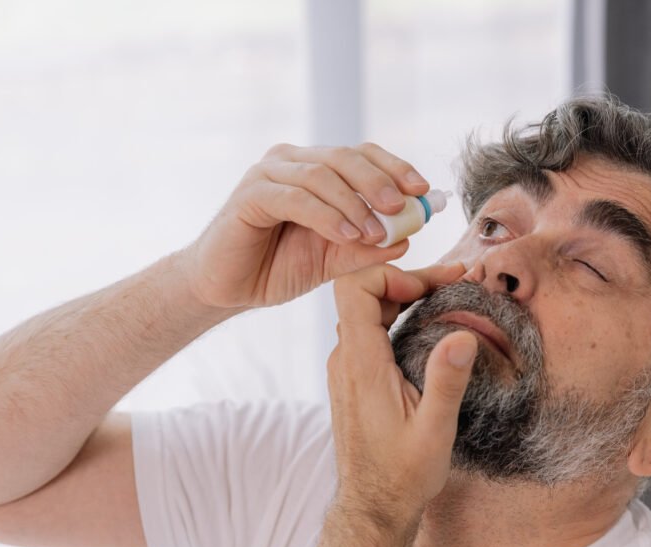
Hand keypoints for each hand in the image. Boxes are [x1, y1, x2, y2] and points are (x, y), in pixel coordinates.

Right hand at [178, 143, 429, 309]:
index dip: (395, 167)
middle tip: (404, 206)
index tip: (424, 189)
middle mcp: (292, 161)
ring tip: (376, 233)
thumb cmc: (277, 267)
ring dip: (355, 203)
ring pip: (322, 175)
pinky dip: (327, 215)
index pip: (362, 155)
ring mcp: (269, 174)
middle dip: (380, 181)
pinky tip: (348, 235)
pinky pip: (296, 198)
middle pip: (345, 157)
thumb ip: (368, 248)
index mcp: (315, 168)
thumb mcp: (334, 260)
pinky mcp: (251, 194)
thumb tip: (407, 238)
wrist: (227, 288)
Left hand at [326, 262, 477, 525]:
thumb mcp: (434, 430)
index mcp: (361, 365)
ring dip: (402, 299)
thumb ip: (446, 380)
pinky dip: (396, 318)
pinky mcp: (353, 379)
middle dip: (407, 281)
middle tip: (452, 283)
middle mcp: (345, 361)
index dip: (390, 275)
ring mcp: (345, 370)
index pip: (353, 290)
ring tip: (444, 298)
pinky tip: (427, 327)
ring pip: (365, 312)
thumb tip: (464, 336)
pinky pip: (368, 332)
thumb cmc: (403, 475)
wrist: (373, 507)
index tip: (430, 287)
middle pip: (363, 294)